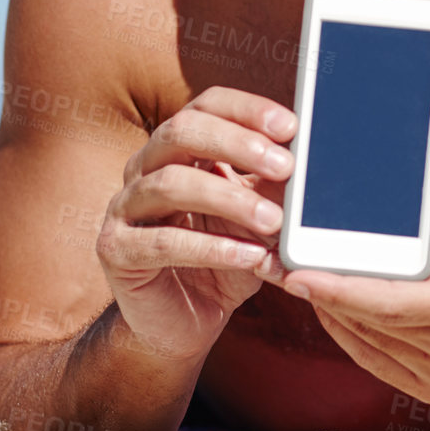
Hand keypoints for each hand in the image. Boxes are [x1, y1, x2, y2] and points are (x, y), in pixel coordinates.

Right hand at [96, 87, 294, 359]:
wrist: (184, 324)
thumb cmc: (223, 262)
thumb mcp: (258, 221)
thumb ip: (274, 190)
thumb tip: (314, 166)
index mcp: (177, 149)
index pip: (205, 106)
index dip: (246, 109)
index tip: (291, 127)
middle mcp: (144, 168)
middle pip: (181, 132)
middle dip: (237, 144)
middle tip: (286, 167)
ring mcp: (124, 207)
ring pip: (170, 184)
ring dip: (230, 199)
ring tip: (274, 223)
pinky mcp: (116, 250)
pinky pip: (163, 242)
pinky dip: (212, 248)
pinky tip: (250, 257)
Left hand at [279, 104, 429, 405]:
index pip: (391, 303)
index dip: (340, 291)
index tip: (300, 273)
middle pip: (370, 323)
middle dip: (321, 294)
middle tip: (280, 263)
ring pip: (367, 346)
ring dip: (330, 314)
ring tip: (297, 278)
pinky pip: (378, 365)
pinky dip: (351, 336)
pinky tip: (331, 308)